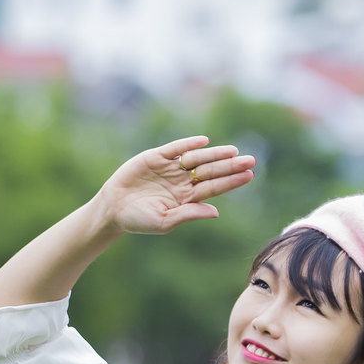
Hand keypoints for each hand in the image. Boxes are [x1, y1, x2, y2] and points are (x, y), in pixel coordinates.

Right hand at [95, 136, 256, 235]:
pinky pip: (175, 148)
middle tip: (250, 160)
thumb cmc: (139, 220)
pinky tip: (204, 142)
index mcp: (188, 198)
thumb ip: (189, 214)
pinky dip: (188, 144)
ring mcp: (170, 168)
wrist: (112, 209)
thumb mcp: (165, 221)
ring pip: (197, 158)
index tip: (249, 175)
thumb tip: (215, 212)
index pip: (215, 187)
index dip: (232, 181)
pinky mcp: (156, 157)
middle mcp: (183, 181)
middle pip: (211, 171)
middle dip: (230, 165)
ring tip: (233, 151)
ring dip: (215, 154)